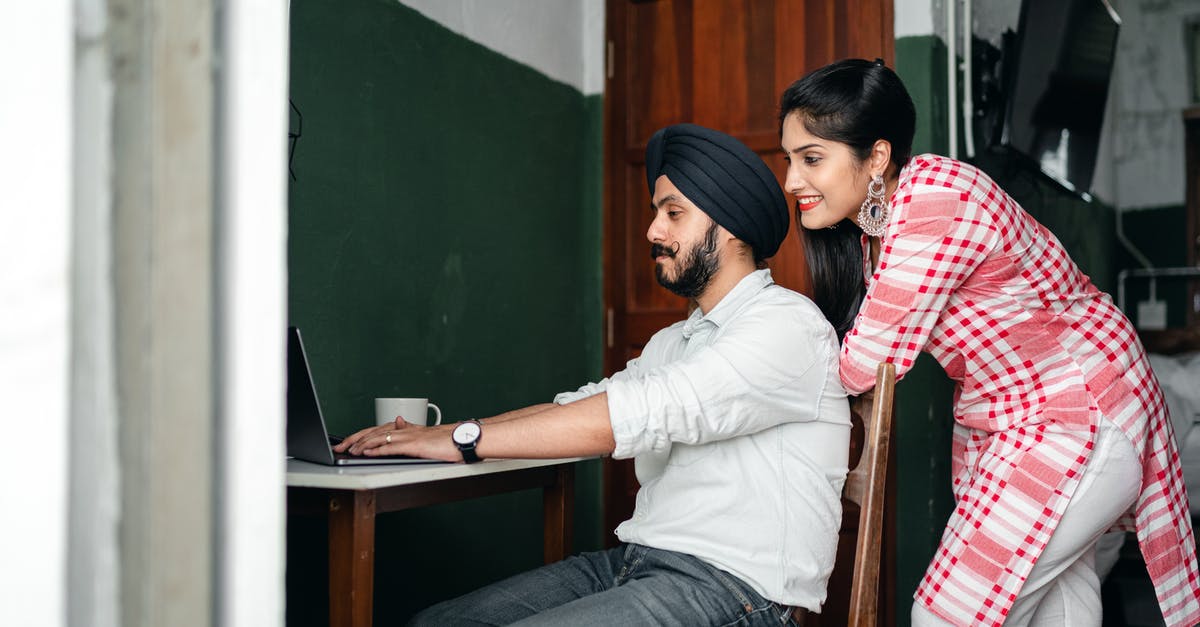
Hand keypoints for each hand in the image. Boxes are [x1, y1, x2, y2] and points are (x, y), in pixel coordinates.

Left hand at [331, 418, 461, 461]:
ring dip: (362, 444)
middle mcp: (405, 430)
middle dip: (354, 439)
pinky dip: (377, 449)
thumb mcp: (425, 434)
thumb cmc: (449, 440)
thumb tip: (397, 421)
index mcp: (406, 428)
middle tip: (340, 447)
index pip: (377, 429)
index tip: (347, 442)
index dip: (360, 435)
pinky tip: (368, 453)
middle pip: (373, 432)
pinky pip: (392, 447)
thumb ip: (409, 429)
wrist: (465, 439)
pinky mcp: (415, 445)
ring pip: (380, 438)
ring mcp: (410, 437)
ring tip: (350, 451)